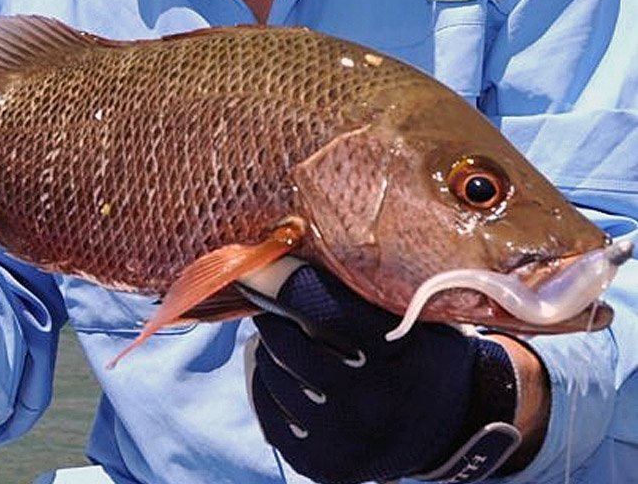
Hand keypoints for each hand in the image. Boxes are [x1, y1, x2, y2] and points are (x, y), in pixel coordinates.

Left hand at [246, 262, 522, 483]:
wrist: (453, 429)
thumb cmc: (427, 357)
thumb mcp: (419, 317)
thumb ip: (369, 291)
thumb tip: (297, 252)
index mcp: (397, 358)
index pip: (321, 306)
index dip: (283, 280)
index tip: (262, 261)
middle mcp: (366, 404)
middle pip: (288, 344)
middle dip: (272, 314)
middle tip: (269, 298)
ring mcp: (340, 440)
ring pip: (273, 376)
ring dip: (270, 349)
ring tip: (282, 335)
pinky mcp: (320, 463)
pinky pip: (268, 412)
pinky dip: (268, 384)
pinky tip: (282, 370)